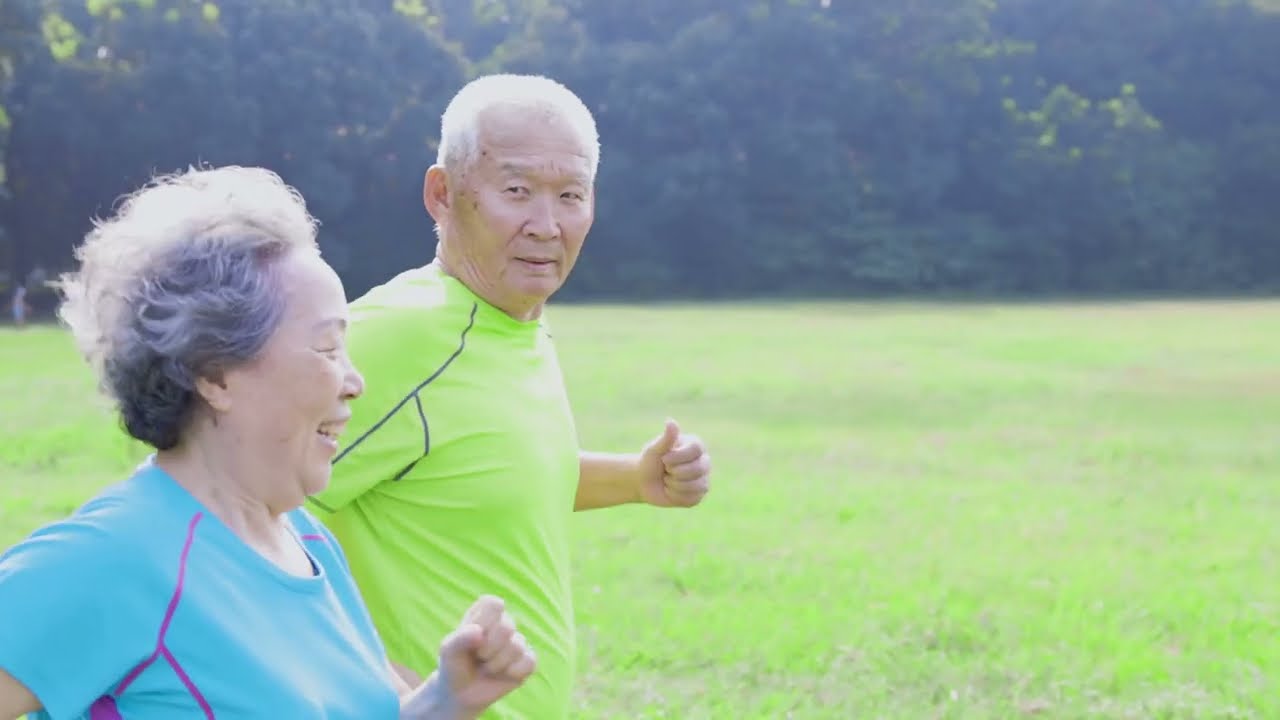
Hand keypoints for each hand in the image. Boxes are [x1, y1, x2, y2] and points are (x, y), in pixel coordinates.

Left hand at [436, 595, 535, 713]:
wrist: (461, 694)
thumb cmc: (454, 665)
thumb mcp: (449, 651)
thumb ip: (460, 638)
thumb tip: (479, 633)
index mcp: (485, 613)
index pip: (494, 604)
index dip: (484, 621)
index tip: (473, 635)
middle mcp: (504, 624)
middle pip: (507, 627)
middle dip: (488, 649)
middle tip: (478, 657)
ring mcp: (517, 642)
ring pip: (517, 647)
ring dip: (496, 664)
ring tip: (486, 668)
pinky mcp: (527, 661)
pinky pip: (529, 662)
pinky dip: (512, 672)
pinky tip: (502, 675)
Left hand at [637, 419, 711, 507]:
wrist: (644, 482)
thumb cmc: (650, 462)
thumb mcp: (654, 449)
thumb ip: (666, 438)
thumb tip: (671, 422)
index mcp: (696, 445)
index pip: (696, 450)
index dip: (678, 457)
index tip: (664, 459)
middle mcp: (704, 461)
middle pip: (698, 469)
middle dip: (675, 472)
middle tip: (666, 470)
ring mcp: (704, 479)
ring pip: (695, 485)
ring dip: (674, 485)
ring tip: (668, 480)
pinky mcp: (699, 495)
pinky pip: (691, 498)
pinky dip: (675, 496)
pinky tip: (671, 490)